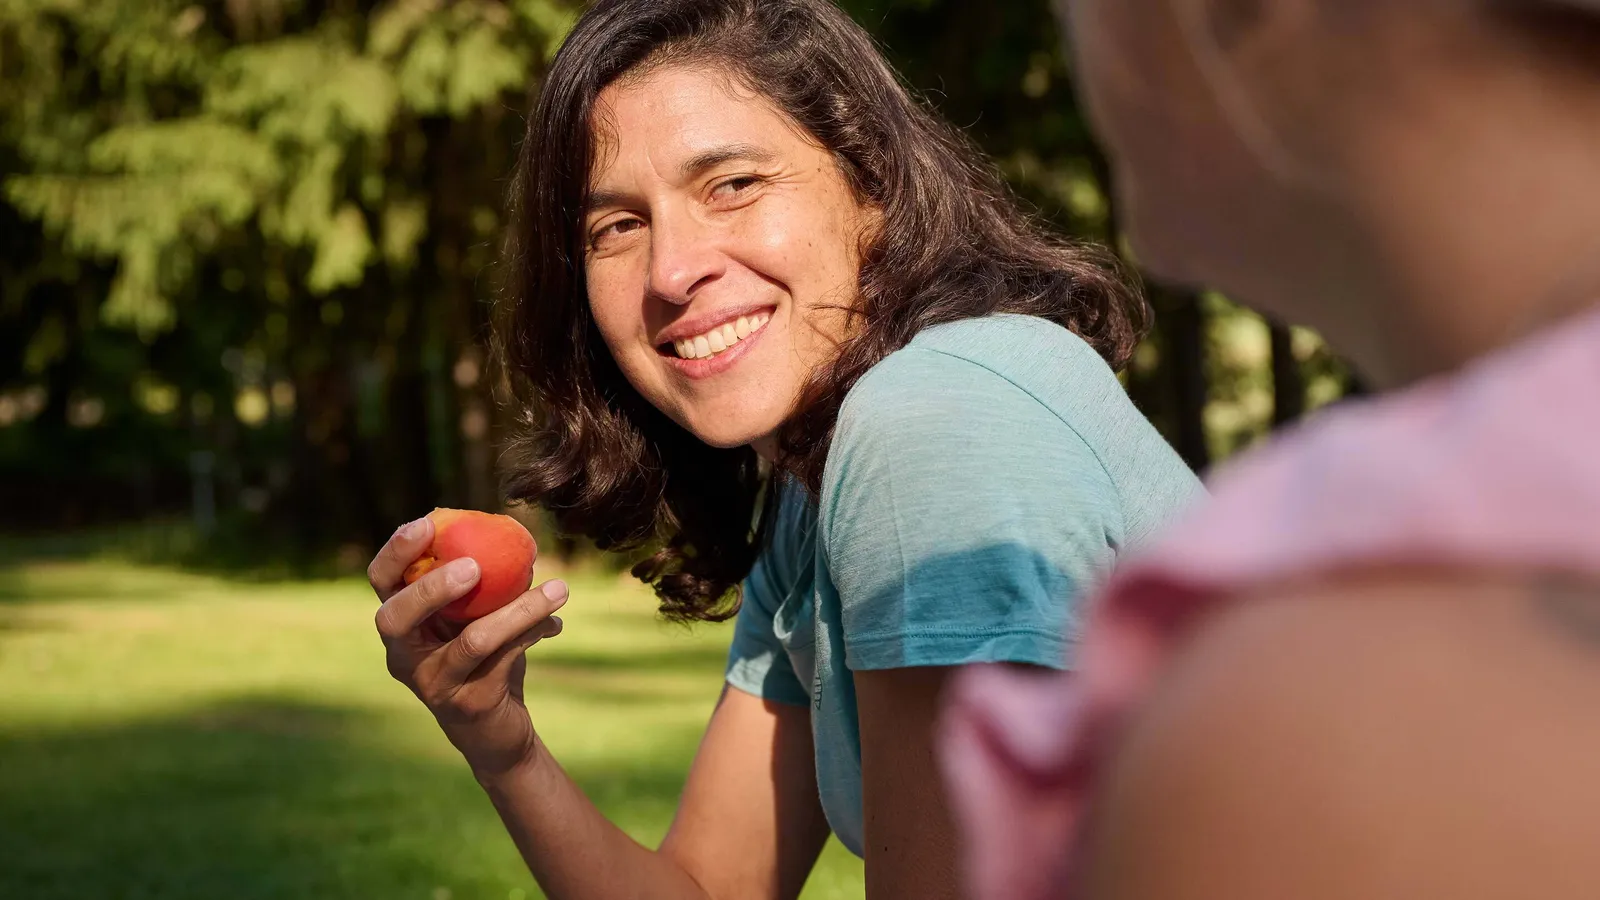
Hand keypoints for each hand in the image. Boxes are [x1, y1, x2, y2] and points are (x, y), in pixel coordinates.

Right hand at [369, 516, 568, 779]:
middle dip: (432, 587)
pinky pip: (505, 659)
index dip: (396, 551)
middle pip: (397, 617)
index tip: (427, 523)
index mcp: (402, 625)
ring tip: (559, 589)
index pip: (382, 582)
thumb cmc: (484, 660)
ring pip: (473, 640)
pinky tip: (555, 623)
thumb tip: (519, 537)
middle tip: (473, 565)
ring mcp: (432, 684)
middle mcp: (404, 656)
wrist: (495, 732)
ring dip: (521, 610)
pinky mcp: (467, 704)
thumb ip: (485, 584)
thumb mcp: (477, 618)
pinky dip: (535, 632)